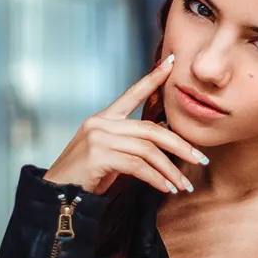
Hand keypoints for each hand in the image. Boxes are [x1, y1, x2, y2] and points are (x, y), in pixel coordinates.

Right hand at [42, 55, 206, 195]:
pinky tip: (166, 188)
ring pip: (147, 150)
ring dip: (170, 170)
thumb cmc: (85, 176)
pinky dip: (156, 178)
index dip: (152, 79)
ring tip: (183, 185)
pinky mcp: (98, 155)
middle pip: (150, 129)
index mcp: (104, 119)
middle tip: (199, 158)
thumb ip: (130, 144)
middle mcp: (101, 123)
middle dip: (179, 144)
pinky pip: (137, 166)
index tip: (171, 63)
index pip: (131, 94)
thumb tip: (162, 140)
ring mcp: (99, 137)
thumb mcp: (110, 155)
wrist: (57, 194)